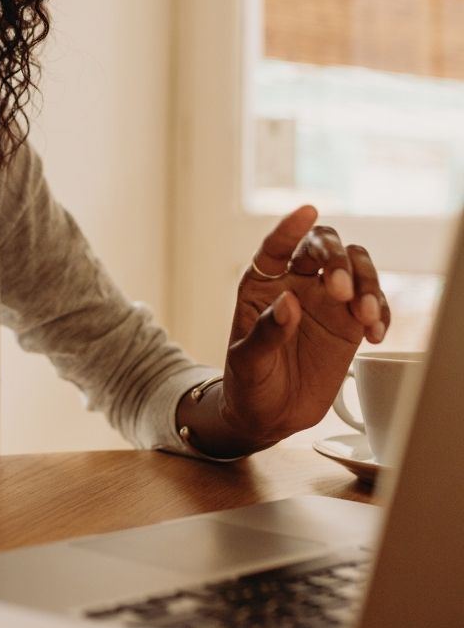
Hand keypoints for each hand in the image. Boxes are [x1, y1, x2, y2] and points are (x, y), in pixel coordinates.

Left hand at [220, 205, 390, 447]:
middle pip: (322, 247)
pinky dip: (380, 311)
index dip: (290, 227)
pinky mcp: (350, 324)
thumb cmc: (248, 383)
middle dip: (337, 258)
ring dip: (366, 280)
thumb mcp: (247, 362)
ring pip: (355, 266)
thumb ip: (265, 333)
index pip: (276, 246)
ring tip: (364, 315)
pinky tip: (375, 333)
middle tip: (340, 289)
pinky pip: (373, 303)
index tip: (307, 212)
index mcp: (261, 284)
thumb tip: (288, 302)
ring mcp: (326, 301)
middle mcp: (296, 283)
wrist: (270, 415)